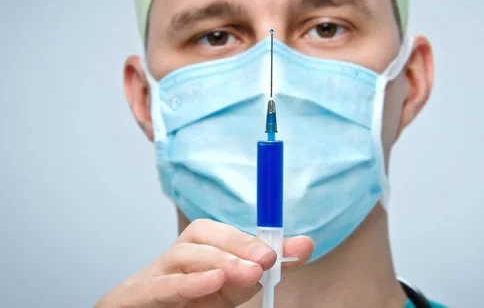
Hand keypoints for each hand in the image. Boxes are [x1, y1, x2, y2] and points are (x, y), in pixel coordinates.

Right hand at [95, 219, 313, 307]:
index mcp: (194, 251)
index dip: (247, 235)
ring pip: (180, 256)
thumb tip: (305, 244)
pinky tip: (212, 281)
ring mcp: (150, 278)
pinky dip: (187, 283)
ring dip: (216, 260)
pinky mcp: (132, 298)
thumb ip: (264, 267)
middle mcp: (172, 259)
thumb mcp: (234, 288)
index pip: (217, 231)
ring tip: (245, 272)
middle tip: (265, 260)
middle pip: (198, 235)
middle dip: (236, 244)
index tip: (278, 250)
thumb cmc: (190, 306)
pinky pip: (158, 287)